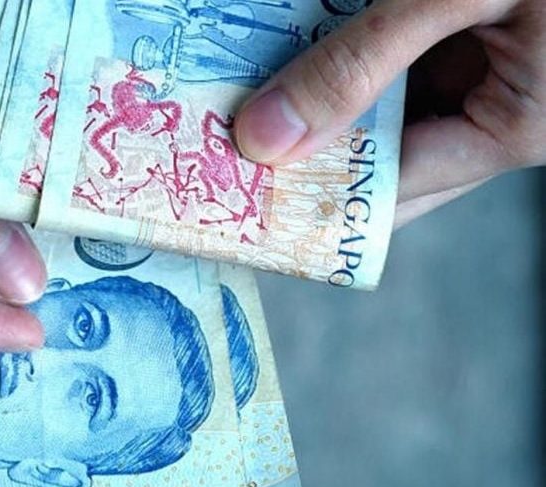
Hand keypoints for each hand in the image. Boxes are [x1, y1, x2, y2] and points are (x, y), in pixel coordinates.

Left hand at [234, 0, 544, 226]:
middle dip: (310, 142)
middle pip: (382, 151)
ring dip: (323, 89)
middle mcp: (498, 112)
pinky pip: (397, 56)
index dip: (316, 196)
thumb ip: (362, 63)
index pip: (390, 193)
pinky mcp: (472, 34)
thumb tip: (266, 134)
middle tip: (227, 138)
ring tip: (246, 87)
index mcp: (514, 130)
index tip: (243, 195)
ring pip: (384, 101)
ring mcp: (487, 70)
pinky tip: (295, 42)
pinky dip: (349, 49)